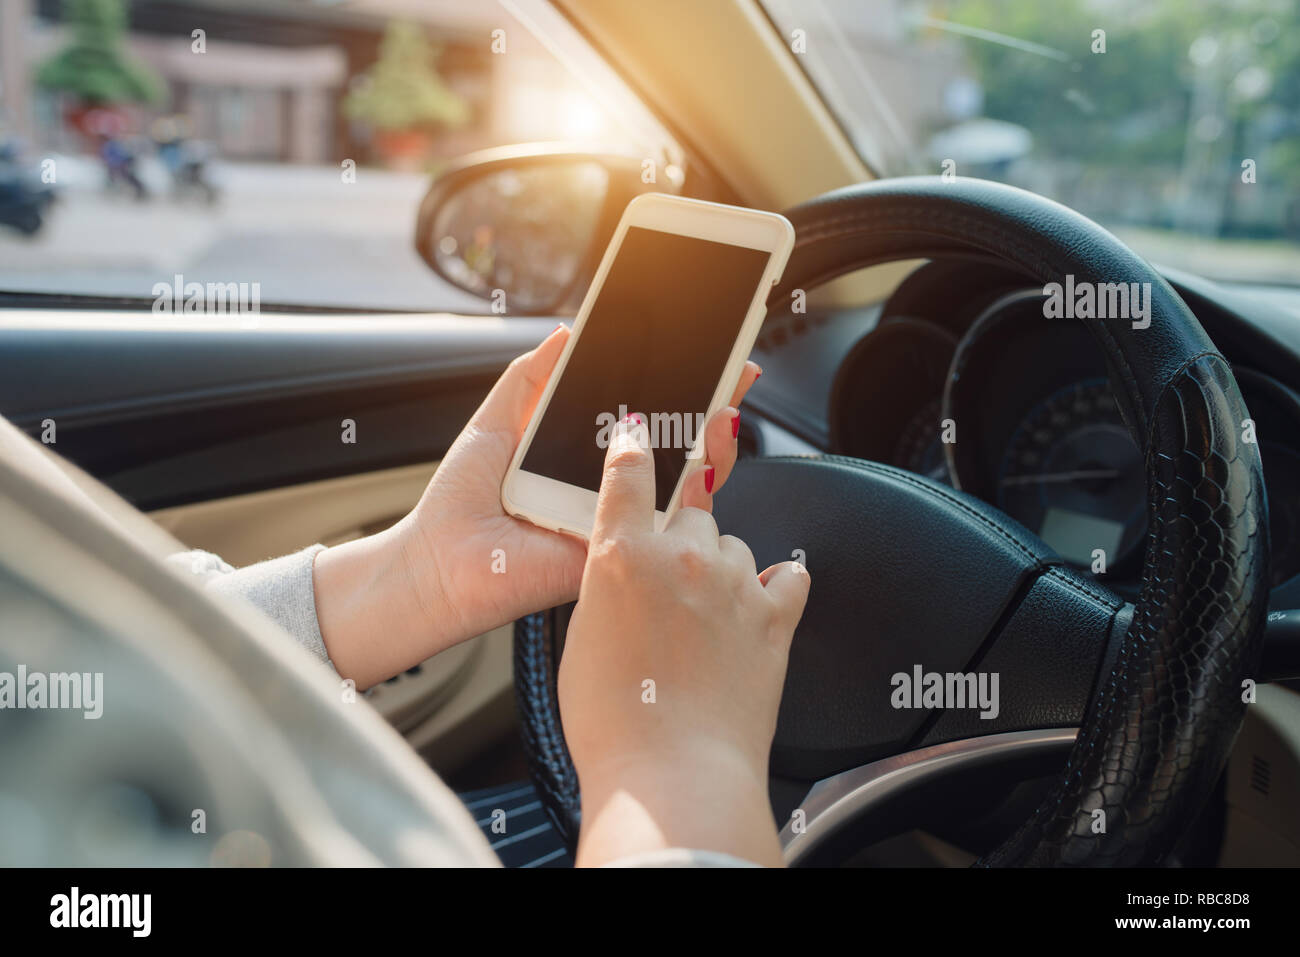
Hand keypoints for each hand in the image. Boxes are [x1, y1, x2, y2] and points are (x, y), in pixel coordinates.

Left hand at [313, 325, 761, 687]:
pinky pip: (666, 523)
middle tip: (731, 372)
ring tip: (723, 406)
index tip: (702, 356)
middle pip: (674, 447)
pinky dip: (691, 489)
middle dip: (710, 407)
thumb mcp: (495, 423)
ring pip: (684, 484)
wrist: (437, 563)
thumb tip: (565, 333)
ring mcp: (618, 522)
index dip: (675, 390)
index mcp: (581, 462)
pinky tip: (703, 454)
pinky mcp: (620, 550)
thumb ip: (530, 379)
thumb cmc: (457, 505)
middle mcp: (607, 491)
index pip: (642, 421)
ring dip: (715, 443)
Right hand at [560, 415, 809, 866]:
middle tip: (667, 583)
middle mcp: (683, 553)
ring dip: (722, 566)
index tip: (638, 434)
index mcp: (622, 553)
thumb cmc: (615, 722)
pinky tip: (759, 606)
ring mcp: (735, 580)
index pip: (630, 471)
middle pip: (691, 509)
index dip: (633, 446)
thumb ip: (607, 587)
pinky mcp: (776, 614)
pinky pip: (788, 575)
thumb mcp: (582, 640)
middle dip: (680, 534)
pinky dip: (775, 586)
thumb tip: (626, 575)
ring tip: (703, 620)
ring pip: (735, 544)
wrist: (674, 773)